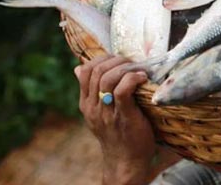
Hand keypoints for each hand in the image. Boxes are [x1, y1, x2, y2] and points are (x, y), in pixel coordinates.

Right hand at [75, 56, 154, 184]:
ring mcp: (107, 112)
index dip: (102, 59)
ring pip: (108, 78)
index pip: (85, 70)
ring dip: (126, 68)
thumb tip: (78, 68)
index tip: (118, 60)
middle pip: (97, 71)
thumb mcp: (99, 112)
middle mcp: (93, 107)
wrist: (126, 161)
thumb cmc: (119, 133)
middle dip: (116, 60)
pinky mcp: (123, 117)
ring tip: (139, 69)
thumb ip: (91, 91)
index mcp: (86, 104)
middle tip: (131, 62)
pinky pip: (122, 91)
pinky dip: (132, 79)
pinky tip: (142, 78)